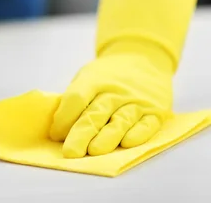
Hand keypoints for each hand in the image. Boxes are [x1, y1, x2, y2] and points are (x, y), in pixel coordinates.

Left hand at [49, 52, 172, 157]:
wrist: (142, 58)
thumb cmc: (107, 75)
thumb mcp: (87, 76)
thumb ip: (76, 97)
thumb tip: (60, 129)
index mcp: (94, 80)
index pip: (76, 98)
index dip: (64, 117)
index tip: (55, 134)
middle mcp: (115, 91)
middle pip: (96, 113)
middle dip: (81, 134)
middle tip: (70, 152)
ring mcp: (137, 101)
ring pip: (120, 121)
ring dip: (107, 137)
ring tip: (94, 151)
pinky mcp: (155, 111)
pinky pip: (147, 125)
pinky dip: (137, 134)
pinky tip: (127, 143)